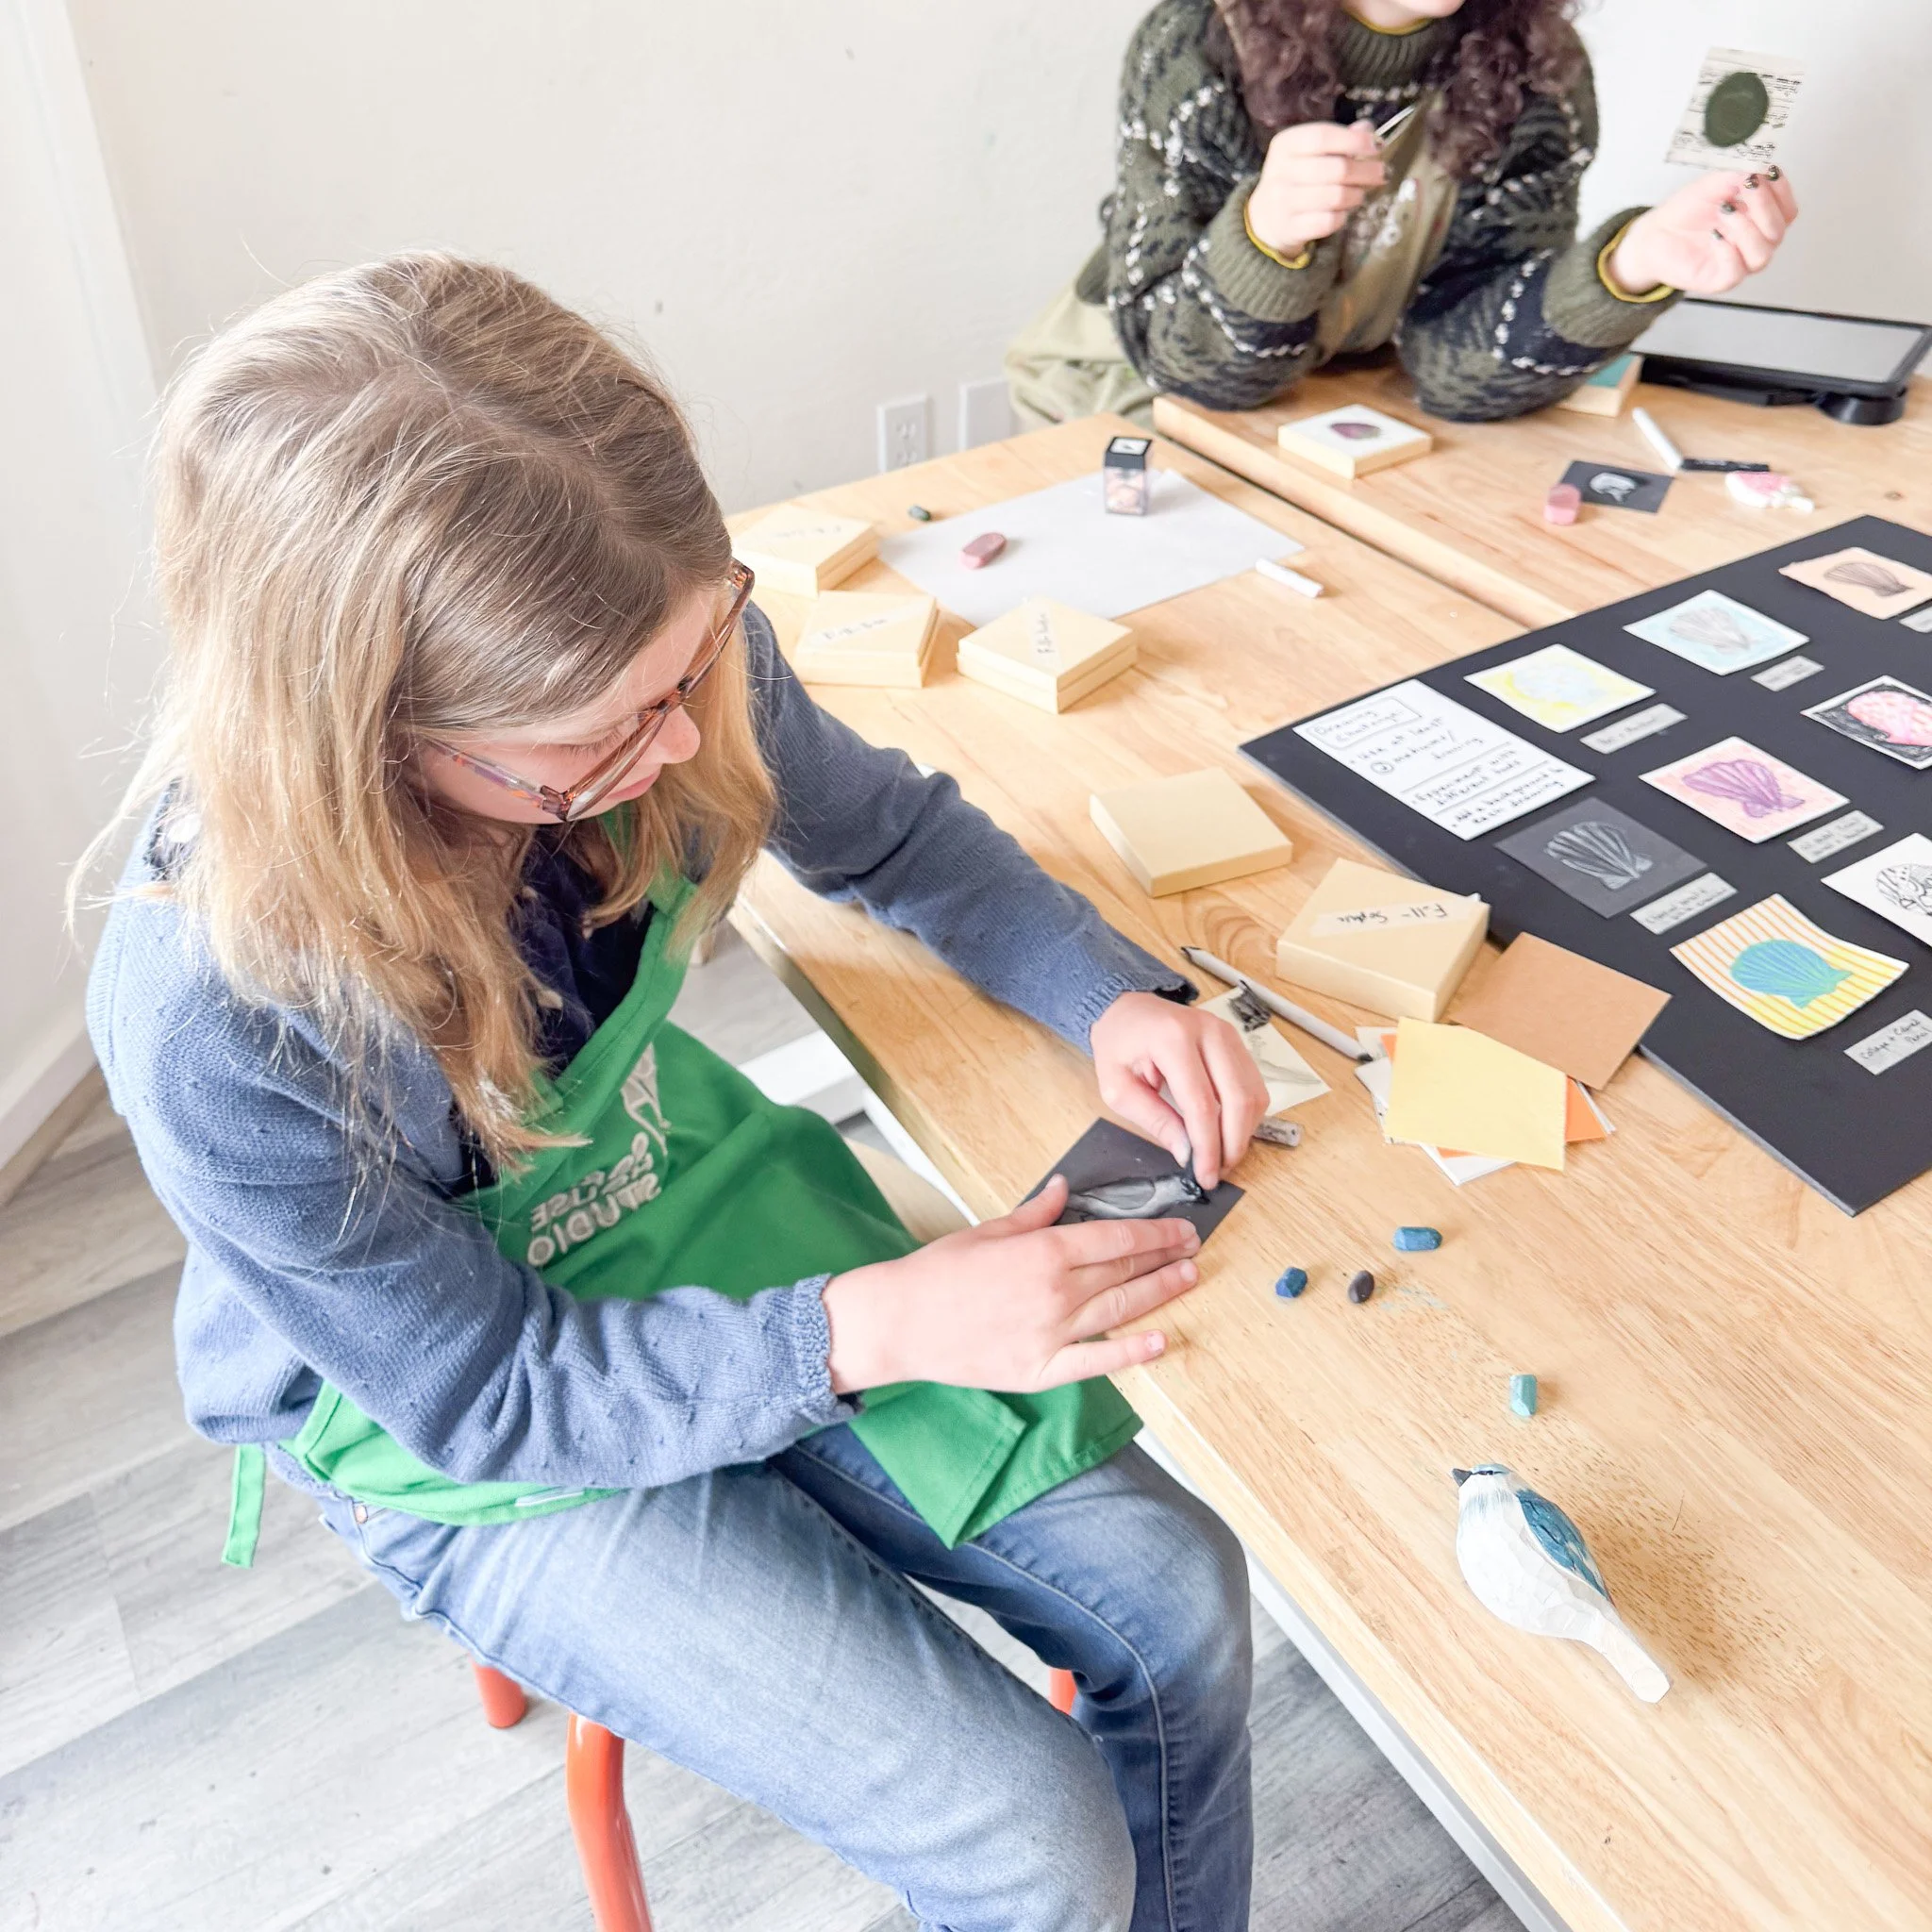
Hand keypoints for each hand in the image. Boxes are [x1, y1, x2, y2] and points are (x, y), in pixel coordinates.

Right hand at [822, 1177, 1199, 1392]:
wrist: (900, 1322)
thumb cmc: (937, 1272)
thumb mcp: (989, 1230)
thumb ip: (1035, 1212)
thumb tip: (1064, 1189)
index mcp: (1044, 1251)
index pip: (1117, 1239)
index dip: (1156, 1234)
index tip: (1180, 1229)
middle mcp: (1057, 1291)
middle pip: (1125, 1271)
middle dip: (1165, 1258)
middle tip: (1193, 1250)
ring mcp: (1053, 1333)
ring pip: (1121, 1308)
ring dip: (1161, 1293)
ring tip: (1189, 1279)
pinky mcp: (1042, 1369)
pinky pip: (1098, 1361)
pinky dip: (1133, 1351)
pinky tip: (1161, 1340)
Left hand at [1089, 990, 1268, 1189]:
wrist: (1128, 1008)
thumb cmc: (1118, 1045)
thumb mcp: (1118, 1088)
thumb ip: (1154, 1120)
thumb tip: (1187, 1154)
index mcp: (1172, 1040)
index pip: (1202, 1104)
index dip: (1208, 1146)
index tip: (1204, 1176)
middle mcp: (1208, 1032)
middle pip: (1238, 1098)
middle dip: (1233, 1144)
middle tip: (1218, 1171)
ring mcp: (1227, 1034)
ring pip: (1253, 1093)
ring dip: (1244, 1132)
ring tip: (1222, 1155)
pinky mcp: (1236, 1041)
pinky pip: (1254, 1084)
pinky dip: (1247, 1115)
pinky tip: (1228, 1131)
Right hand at [1246, 120, 1385, 257]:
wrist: (1264, 218)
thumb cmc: (1295, 178)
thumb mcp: (1309, 152)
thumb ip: (1339, 139)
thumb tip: (1368, 129)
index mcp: (1285, 144)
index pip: (1322, 136)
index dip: (1353, 141)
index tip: (1375, 146)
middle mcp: (1280, 170)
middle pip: (1335, 168)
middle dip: (1365, 171)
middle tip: (1380, 173)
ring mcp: (1283, 201)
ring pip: (1335, 196)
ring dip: (1356, 195)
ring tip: (1360, 193)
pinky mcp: (1289, 228)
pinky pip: (1328, 222)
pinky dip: (1342, 216)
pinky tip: (1342, 212)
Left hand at [1607, 167, 1797, 297]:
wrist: (1654, 234)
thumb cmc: (1686, 211)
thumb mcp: (1713, 184)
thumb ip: (1736, 176)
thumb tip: (1758, 170)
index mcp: (1758, 219)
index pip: (1787, 210)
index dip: (1783, 191)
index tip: (1768, 172)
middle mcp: (1753, 242)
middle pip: (1778, 230)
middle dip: (1765, 206)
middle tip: (1746, 187)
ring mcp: (1738, 262)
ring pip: (1762, 254)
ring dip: (1746, 229)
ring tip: (1724, 211)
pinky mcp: (1719, 280)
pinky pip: (1735, 273)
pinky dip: (1728, 253)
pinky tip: (1715, 237)